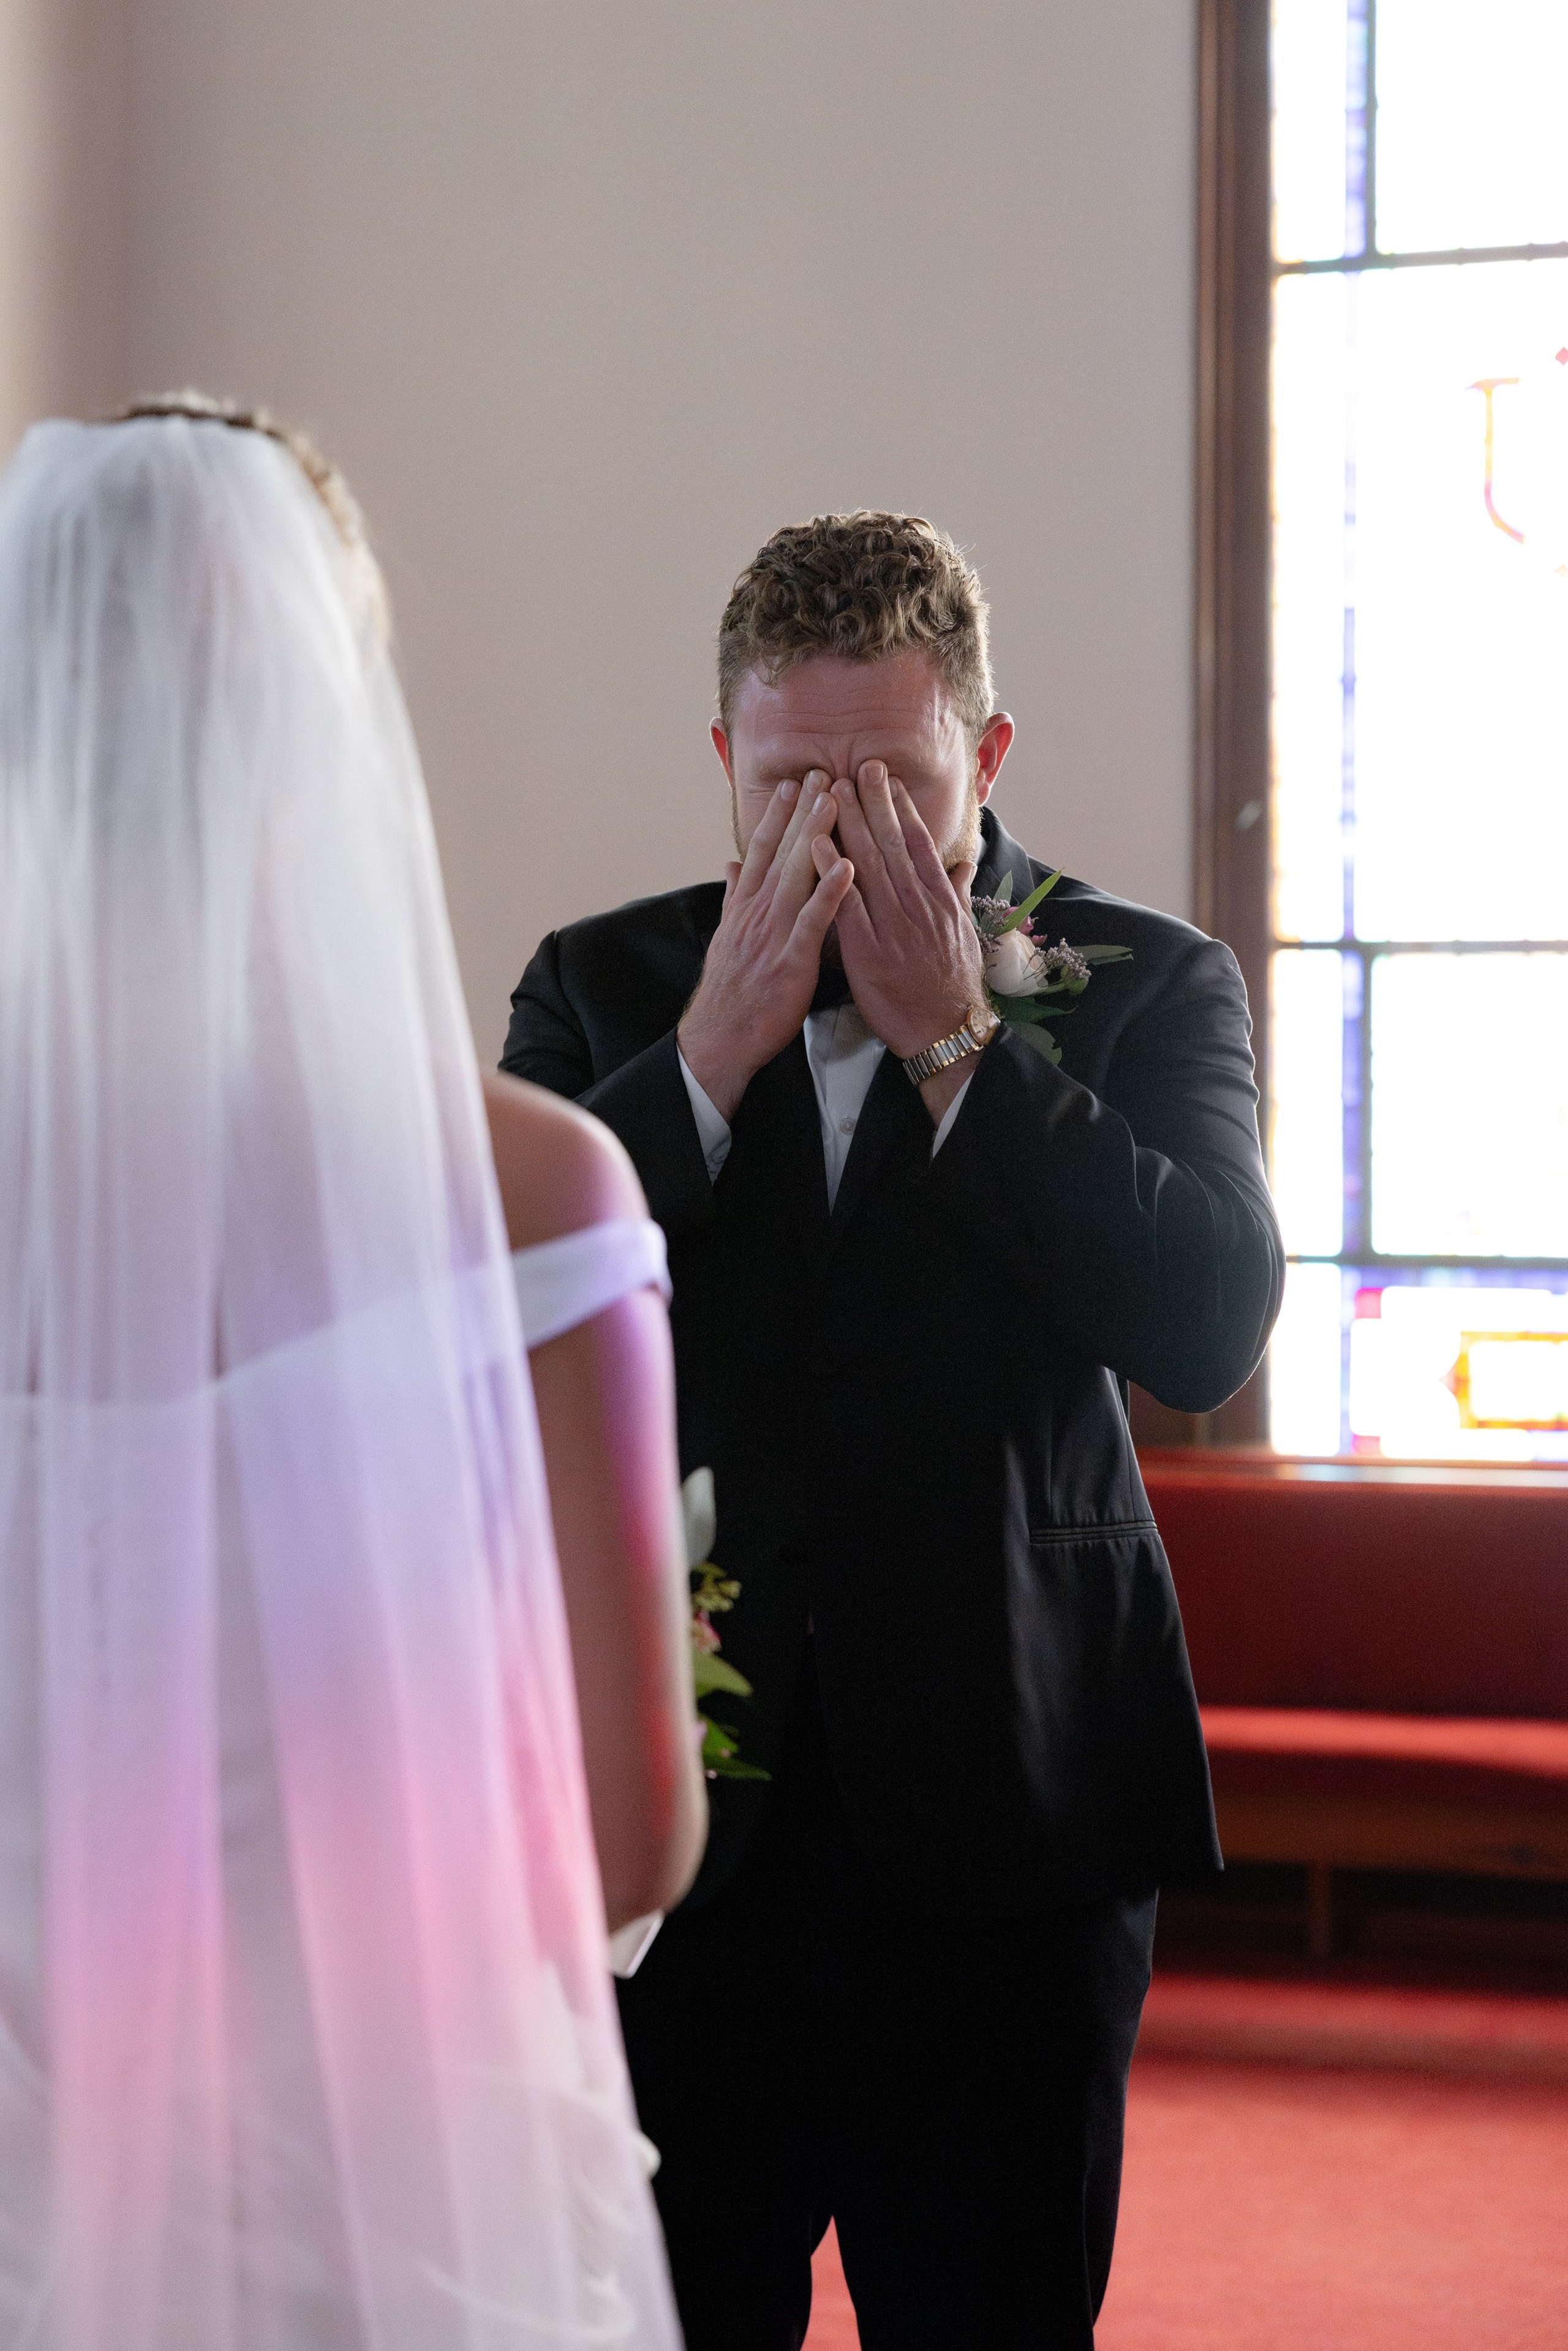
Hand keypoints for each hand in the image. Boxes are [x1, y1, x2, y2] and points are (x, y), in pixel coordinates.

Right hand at [678, 773, 853, 1119]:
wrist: (721, 1037)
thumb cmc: (732, 992)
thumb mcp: (728, 937)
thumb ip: (734, 898)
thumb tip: (733, 865)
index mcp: (747, 906)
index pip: (764, 851)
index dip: (779, 814)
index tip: (794, 782)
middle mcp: (759, 911)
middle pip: (783, 852)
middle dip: (803, 811)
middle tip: (823, 772)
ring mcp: (774, 933)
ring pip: (797, 875)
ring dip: (816, 836)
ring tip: (835, 801)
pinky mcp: (791, 959)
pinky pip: (814, 920)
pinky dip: (830, 892)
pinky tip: (848, 866)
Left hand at [831, 764, 984, 1122]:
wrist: (944, 1031)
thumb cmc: (952, 986)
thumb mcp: (962, 934)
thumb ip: (956, 893)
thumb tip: (962, 862)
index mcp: (938, 899)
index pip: (917, 843)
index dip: (900, 808)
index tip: (886, 778)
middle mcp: (916, 904)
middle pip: (891, 843)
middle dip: (873, 802)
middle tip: (857, 766)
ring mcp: (892, 925)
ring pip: (868, 864)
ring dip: (849, 824)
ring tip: (832, 789)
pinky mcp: (867, 949)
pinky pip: (845, 903)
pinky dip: (830, 872)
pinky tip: (814, 844)